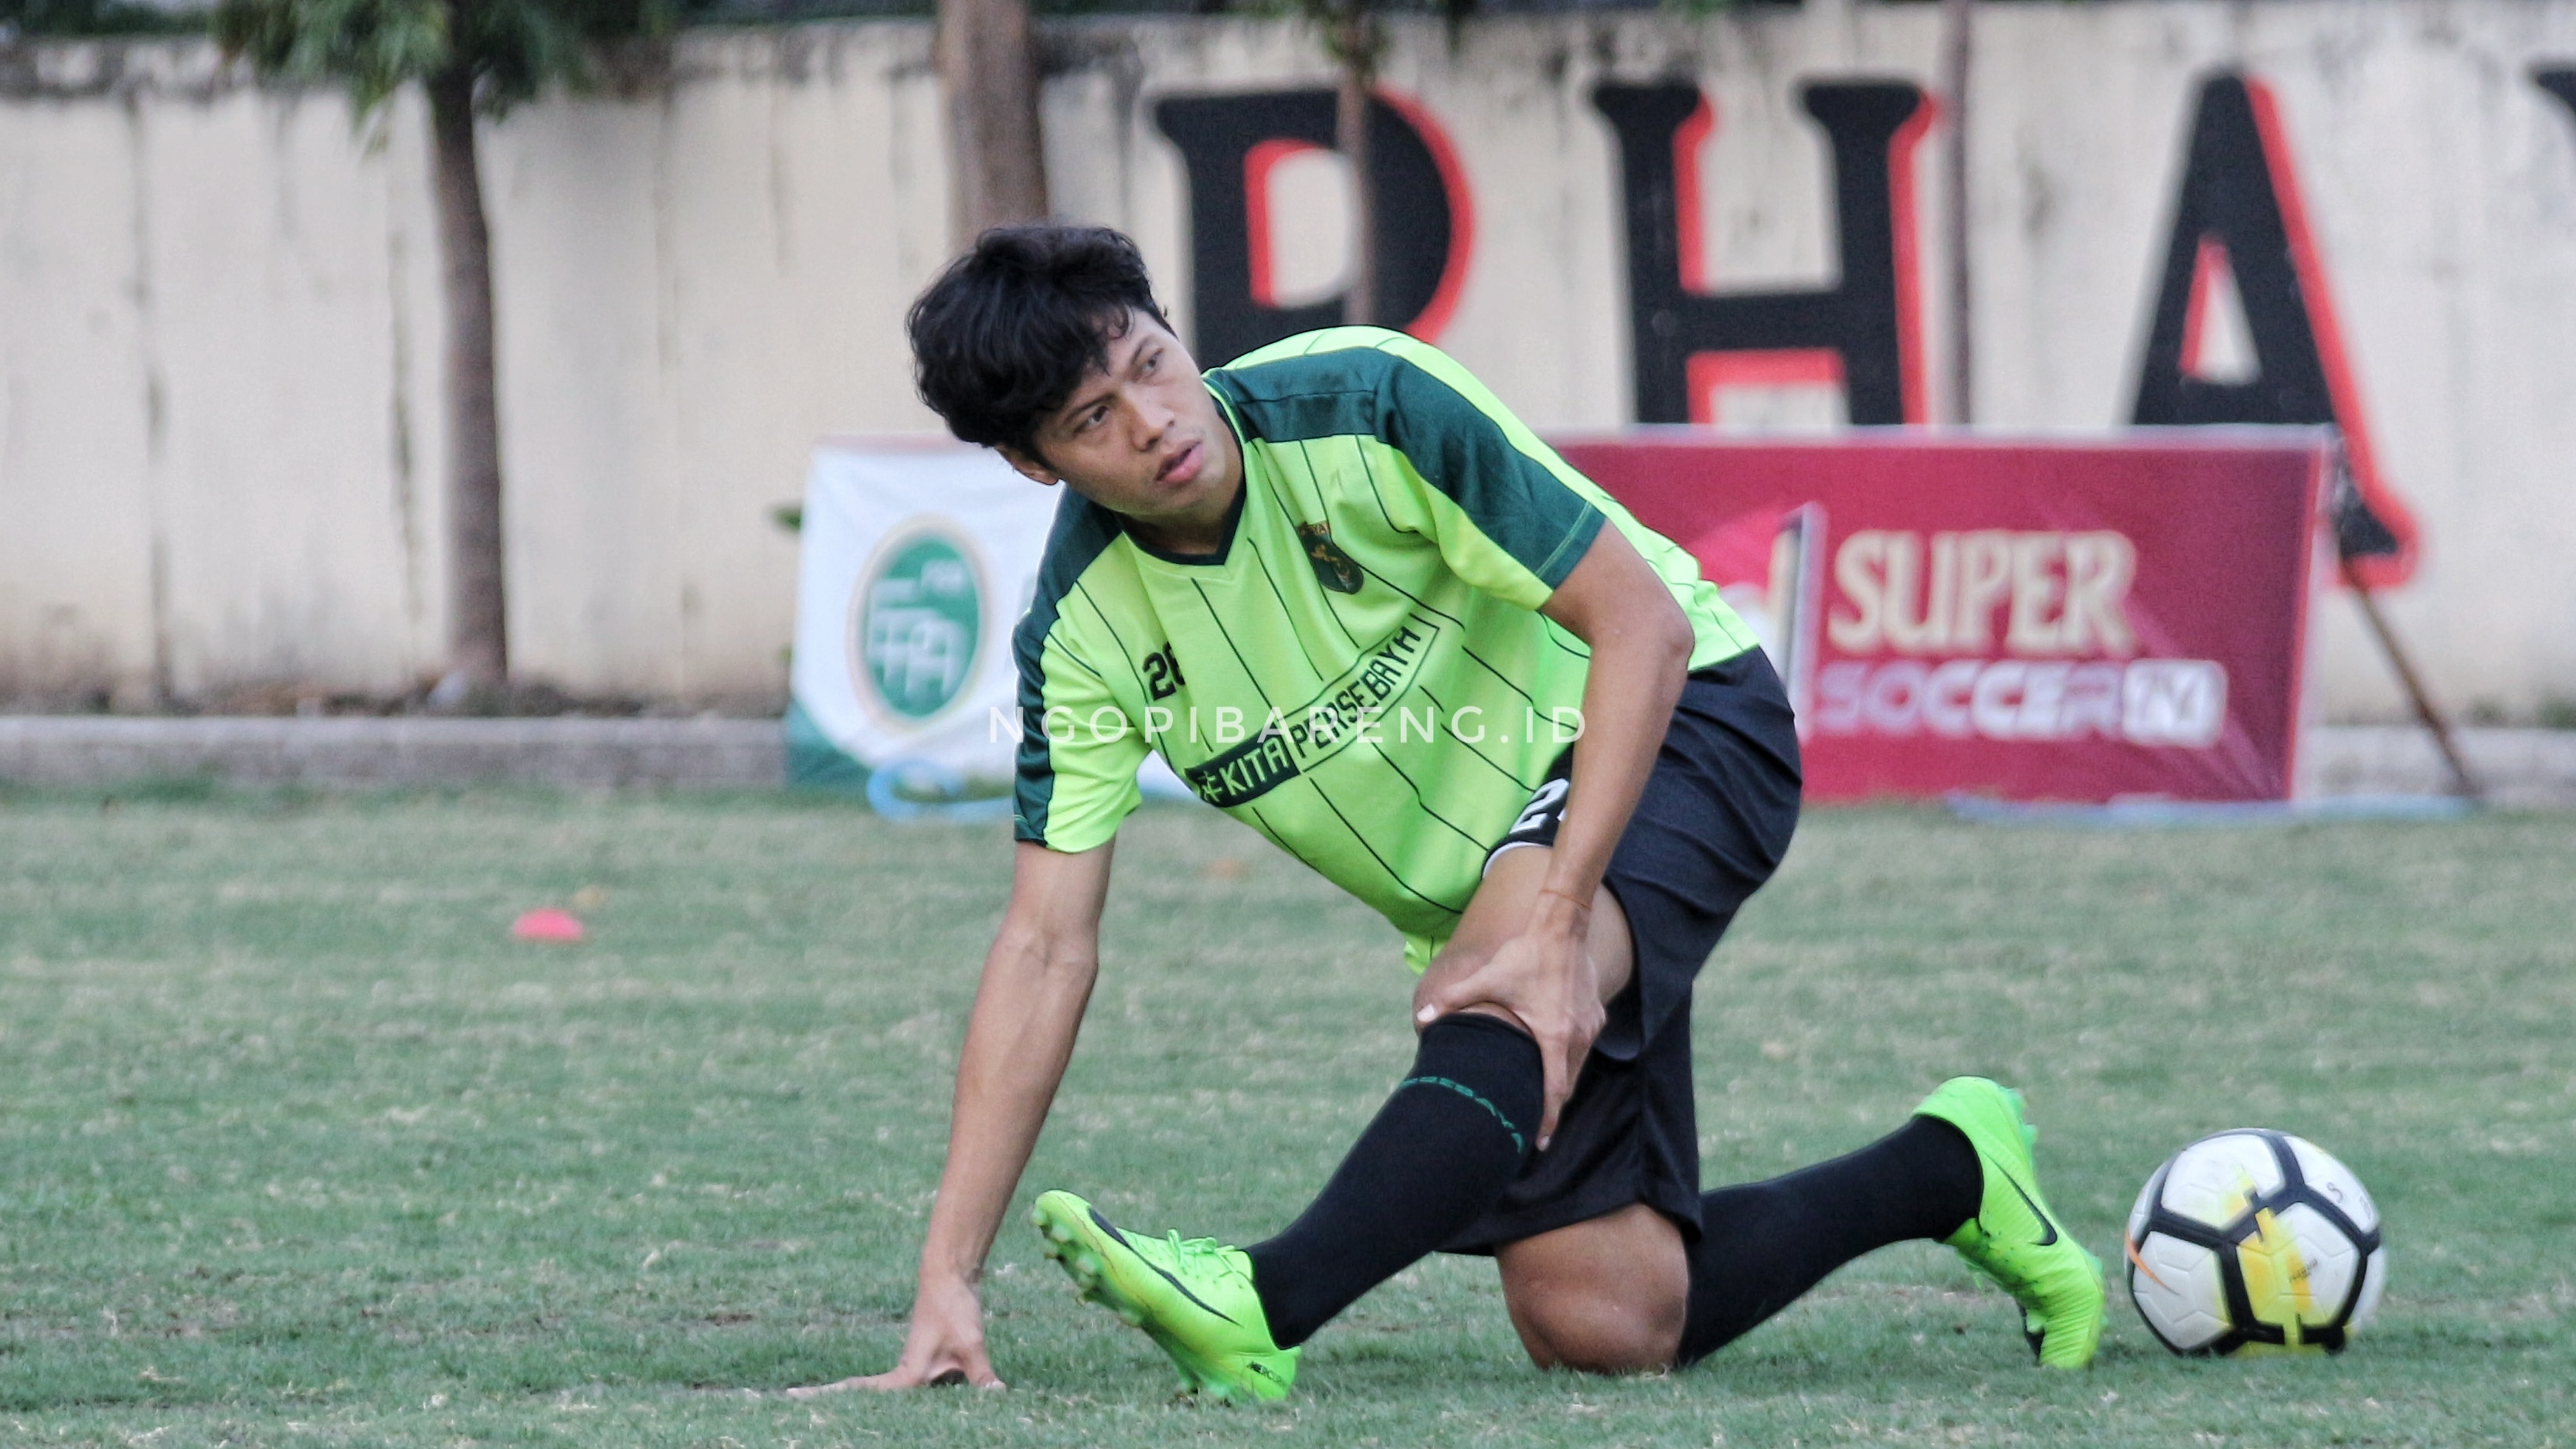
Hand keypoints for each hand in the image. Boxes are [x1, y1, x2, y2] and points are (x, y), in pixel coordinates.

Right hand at [785, 1275, 1001, 1395]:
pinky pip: (910, 1389)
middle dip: (839, 1405)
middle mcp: (903, 1375)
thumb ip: (982, 1378)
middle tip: (798, 1404)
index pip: (862, 1392)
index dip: (828, 1397)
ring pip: (889, 1396)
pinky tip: (907, 1411)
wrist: (950, 1275)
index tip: (792, 1396)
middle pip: (866, 1399)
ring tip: (835, 1411)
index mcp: (907, 1376)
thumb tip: (998, 1399)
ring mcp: (912, 1368)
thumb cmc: (952, 1308)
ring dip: (866, 1404)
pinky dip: (903, 1399)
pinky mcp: (924, 1361)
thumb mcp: (971, 1345)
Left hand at [1414, 895, 1603, 1149]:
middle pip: (1567, 1084)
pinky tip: (1553, 1057)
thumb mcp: (1487, 978)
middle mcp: (1578, 1036)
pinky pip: (1582, 1046)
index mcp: (1554, 1036)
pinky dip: (1569, 1058)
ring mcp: (1591, 1026)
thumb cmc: (1524, 955)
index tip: (1539, 1142)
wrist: (1563, 926)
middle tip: (1535, 1130)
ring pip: (1577, 1066)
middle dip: (1551, 1107)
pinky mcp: (1596, 1015)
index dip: (1547, 1119)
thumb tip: (1421, 1020)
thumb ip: (1453, 1000)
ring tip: (1543, 1100)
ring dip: (1561, 1082)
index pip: (1554, 1091)